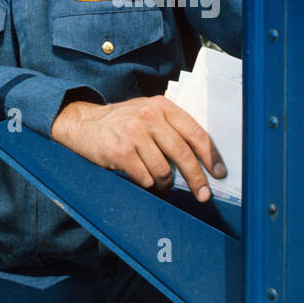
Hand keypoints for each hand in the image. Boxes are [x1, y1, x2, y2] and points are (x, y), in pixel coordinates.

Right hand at [50, 95, 226, 202]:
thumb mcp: (148, 112)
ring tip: (162, 187)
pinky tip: (145, 184)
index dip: (211, 156)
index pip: (195, 133)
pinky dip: (148, 185)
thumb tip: (200, 158)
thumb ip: (171, 127)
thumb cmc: (121, 122)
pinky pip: (145, 177)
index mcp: (163, 107)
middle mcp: (150, 117)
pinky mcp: (121, 151)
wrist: (84, 123)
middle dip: (197, 179)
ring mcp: (135, 133)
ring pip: (164, 170)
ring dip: (166, 185)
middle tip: (203, 195)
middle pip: (183, 154)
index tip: (219, 173)